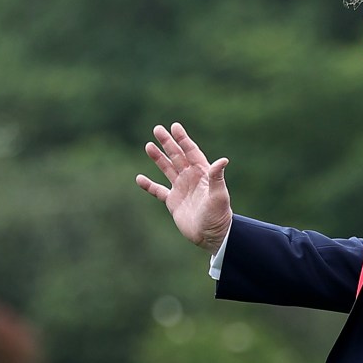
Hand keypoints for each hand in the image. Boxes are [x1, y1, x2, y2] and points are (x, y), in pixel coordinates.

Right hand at [135, 122, 232, 250]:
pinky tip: (139, 178)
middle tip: (157, 129)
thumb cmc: (218, 215)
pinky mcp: (173, 202)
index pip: (191, 152)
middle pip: (177, 156)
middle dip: (167, 143)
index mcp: (202, 173)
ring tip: (148, 145)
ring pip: (167, 169)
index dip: (183, 139)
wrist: (211, 236)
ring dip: (158, 158)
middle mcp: (191, 178)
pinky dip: (149, 185)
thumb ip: (217, 177)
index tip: (175, 126)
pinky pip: (158, 191)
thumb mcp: (219, 195)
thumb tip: (223, 160)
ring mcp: (181, 189)